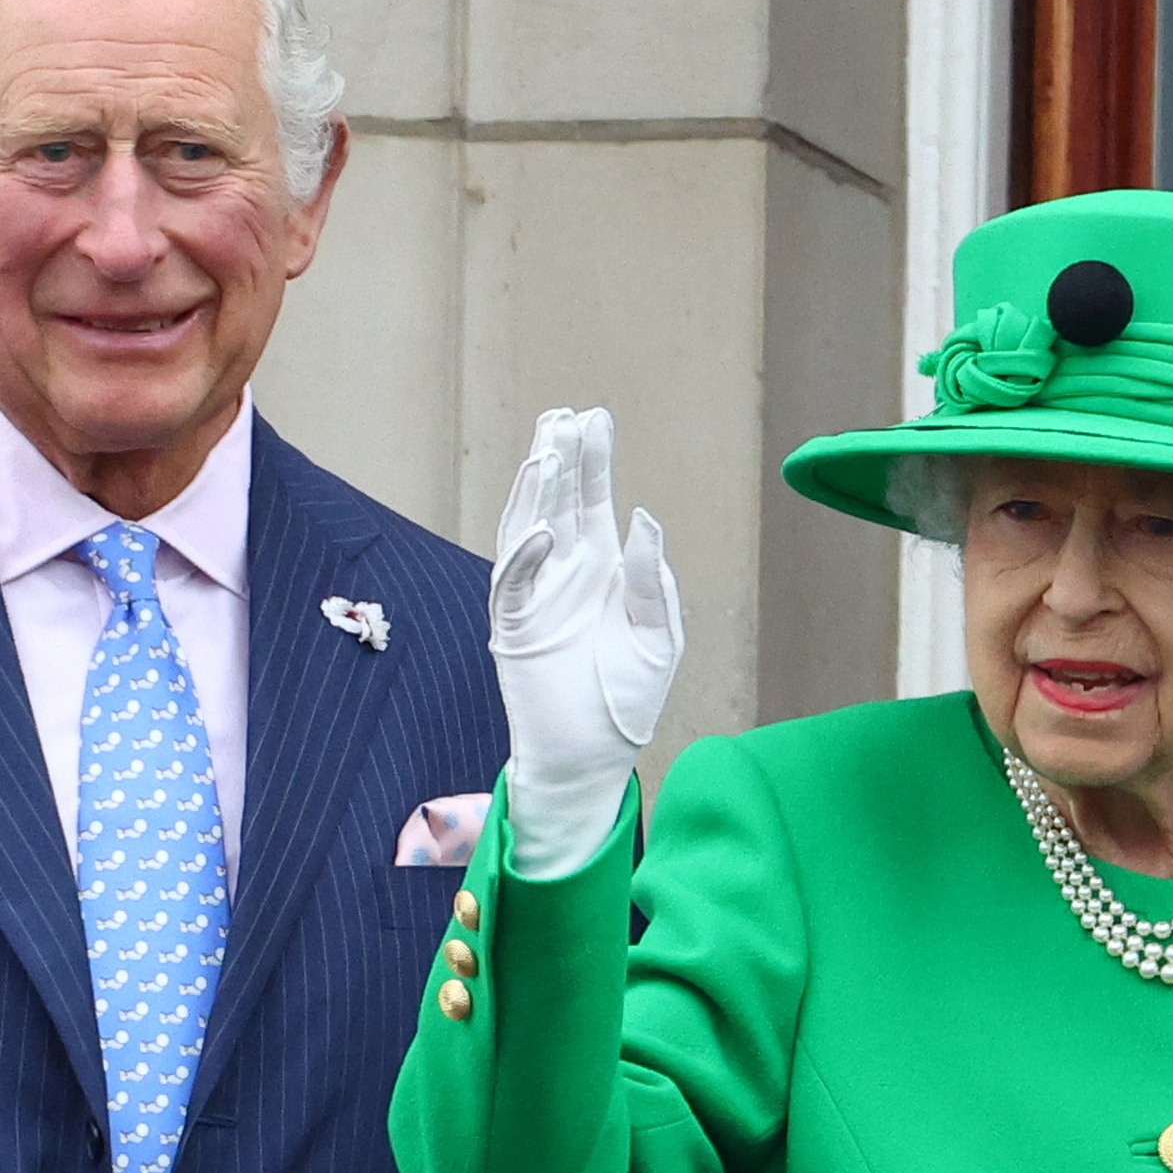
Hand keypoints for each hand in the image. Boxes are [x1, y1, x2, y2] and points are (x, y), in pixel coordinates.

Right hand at [490, 407, 683, 877]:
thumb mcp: (659, 636)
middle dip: (561, 459)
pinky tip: (544, 529)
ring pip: (527, 528)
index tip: (595, 416)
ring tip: (546, 450)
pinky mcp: (513, 629)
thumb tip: (643, 518)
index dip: (594, 460)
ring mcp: (536, 597)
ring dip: (535, 492)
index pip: (594, 500)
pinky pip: (512, 584)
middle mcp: (565, 573)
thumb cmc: (628, 700)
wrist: (593, 757)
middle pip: (559, 502)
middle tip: (564, 416)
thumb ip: (651, 579)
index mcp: (602, 568)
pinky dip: (523, 556)